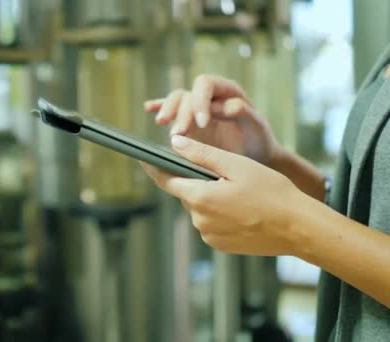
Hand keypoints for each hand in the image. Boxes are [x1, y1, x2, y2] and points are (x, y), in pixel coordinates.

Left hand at [142, 135, 304, 255]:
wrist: (299, 228)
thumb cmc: (272, 193)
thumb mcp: (237, 166)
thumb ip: (202, 154)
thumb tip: (175, 143)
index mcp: (200, 198)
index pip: (166, 180)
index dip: (154, 167)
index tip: (144, 157)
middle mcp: (199, 220)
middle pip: (187, 192)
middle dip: (197, 180)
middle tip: (222, 171)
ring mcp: (209, 235)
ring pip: (200, 207)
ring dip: (210, 196)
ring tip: (239, 191)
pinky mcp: (220, 245)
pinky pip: (211, 223)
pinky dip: (220, 213)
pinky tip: (242, 208)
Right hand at [144, 75, 280, 165]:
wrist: (254, 157)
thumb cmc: (258, 141)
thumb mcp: (258, 128)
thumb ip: (245, 114)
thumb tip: (225, 106)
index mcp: (226, 90)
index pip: (205, 84)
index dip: (200, 101)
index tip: (202, 123)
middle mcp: (208, 96)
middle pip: (186, 94)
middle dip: (180, 112)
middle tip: (179, 133)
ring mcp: (195, 108)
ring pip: (175, 100)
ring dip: (168, 111)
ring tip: (164, 125)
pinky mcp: (187, 121)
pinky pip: (171, 110)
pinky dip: (159, 106)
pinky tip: (148, 108)